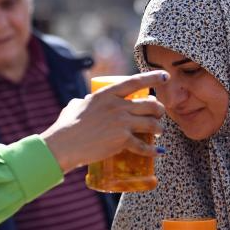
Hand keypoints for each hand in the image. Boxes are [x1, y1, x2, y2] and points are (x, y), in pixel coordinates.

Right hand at [41, 71, 168, 172]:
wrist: (64, 144)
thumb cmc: (66, 125)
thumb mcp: (76, 105)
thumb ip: (85, 101)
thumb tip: (84, 101)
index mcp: (107, 94)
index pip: (136, 81)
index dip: (153, 77)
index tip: (165, 76)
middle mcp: (118, 106)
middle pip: (150, 105)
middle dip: (159, 109)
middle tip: (158, 114)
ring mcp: (121, 123)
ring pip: (151, 123)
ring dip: (158, 128)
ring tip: (158, 131)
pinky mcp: (122, 140)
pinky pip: (143, 145)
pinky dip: (152, 150)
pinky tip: (157, 152)